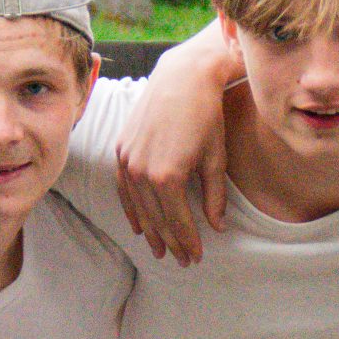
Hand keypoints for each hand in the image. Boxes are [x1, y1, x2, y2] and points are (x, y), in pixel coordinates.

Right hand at [115, 39, 235, 264]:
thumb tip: (217, 226)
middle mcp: (142, 172)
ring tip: (160, 250)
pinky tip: (138, 226)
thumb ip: (214, 196)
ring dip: (150, 231)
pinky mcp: (122, 150)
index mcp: (167, 177)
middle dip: (171, 242)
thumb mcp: (216, 159)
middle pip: (157, 219)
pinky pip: (123, 189)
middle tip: (181, 260)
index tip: (196, 257)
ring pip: (138, 207)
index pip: (178, 221)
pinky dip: (131, 209)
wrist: (182, 78)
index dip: (188, 242)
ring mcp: (128, 161)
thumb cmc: (206, 116)